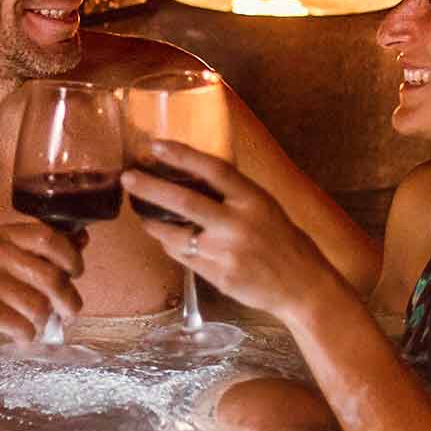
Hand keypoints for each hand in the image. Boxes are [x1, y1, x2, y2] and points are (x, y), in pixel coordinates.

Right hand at [0, 221, 85, 364]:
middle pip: (50, 275)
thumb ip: (47, 254)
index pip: (49, 236)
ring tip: (37, 325)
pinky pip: (22, 325)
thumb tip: (83, 238)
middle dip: (68, 300)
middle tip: (70, 313)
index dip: (71, 256)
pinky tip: (19, 335)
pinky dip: (27, 336)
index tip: (77, 273)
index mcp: (4, 235)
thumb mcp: (13, 268)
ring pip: (39, 305)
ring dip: (45, 322)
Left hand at [121, 140, 334, 320]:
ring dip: (154, 223)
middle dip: (151, 188)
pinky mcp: (218, 276)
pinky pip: (184, 258)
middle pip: (185, 202)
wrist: (302, 286)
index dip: (182, 154)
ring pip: (176, 235)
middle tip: (128, 177)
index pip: (213, 169)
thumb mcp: (265, 206)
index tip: (155, 144)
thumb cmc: (283, 240)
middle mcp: (238, 224)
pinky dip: (171, 246)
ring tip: (142, 213)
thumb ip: (234, 195)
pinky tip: (167, 239)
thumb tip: (193, 177)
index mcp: (253, 200)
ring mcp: (226, 253)